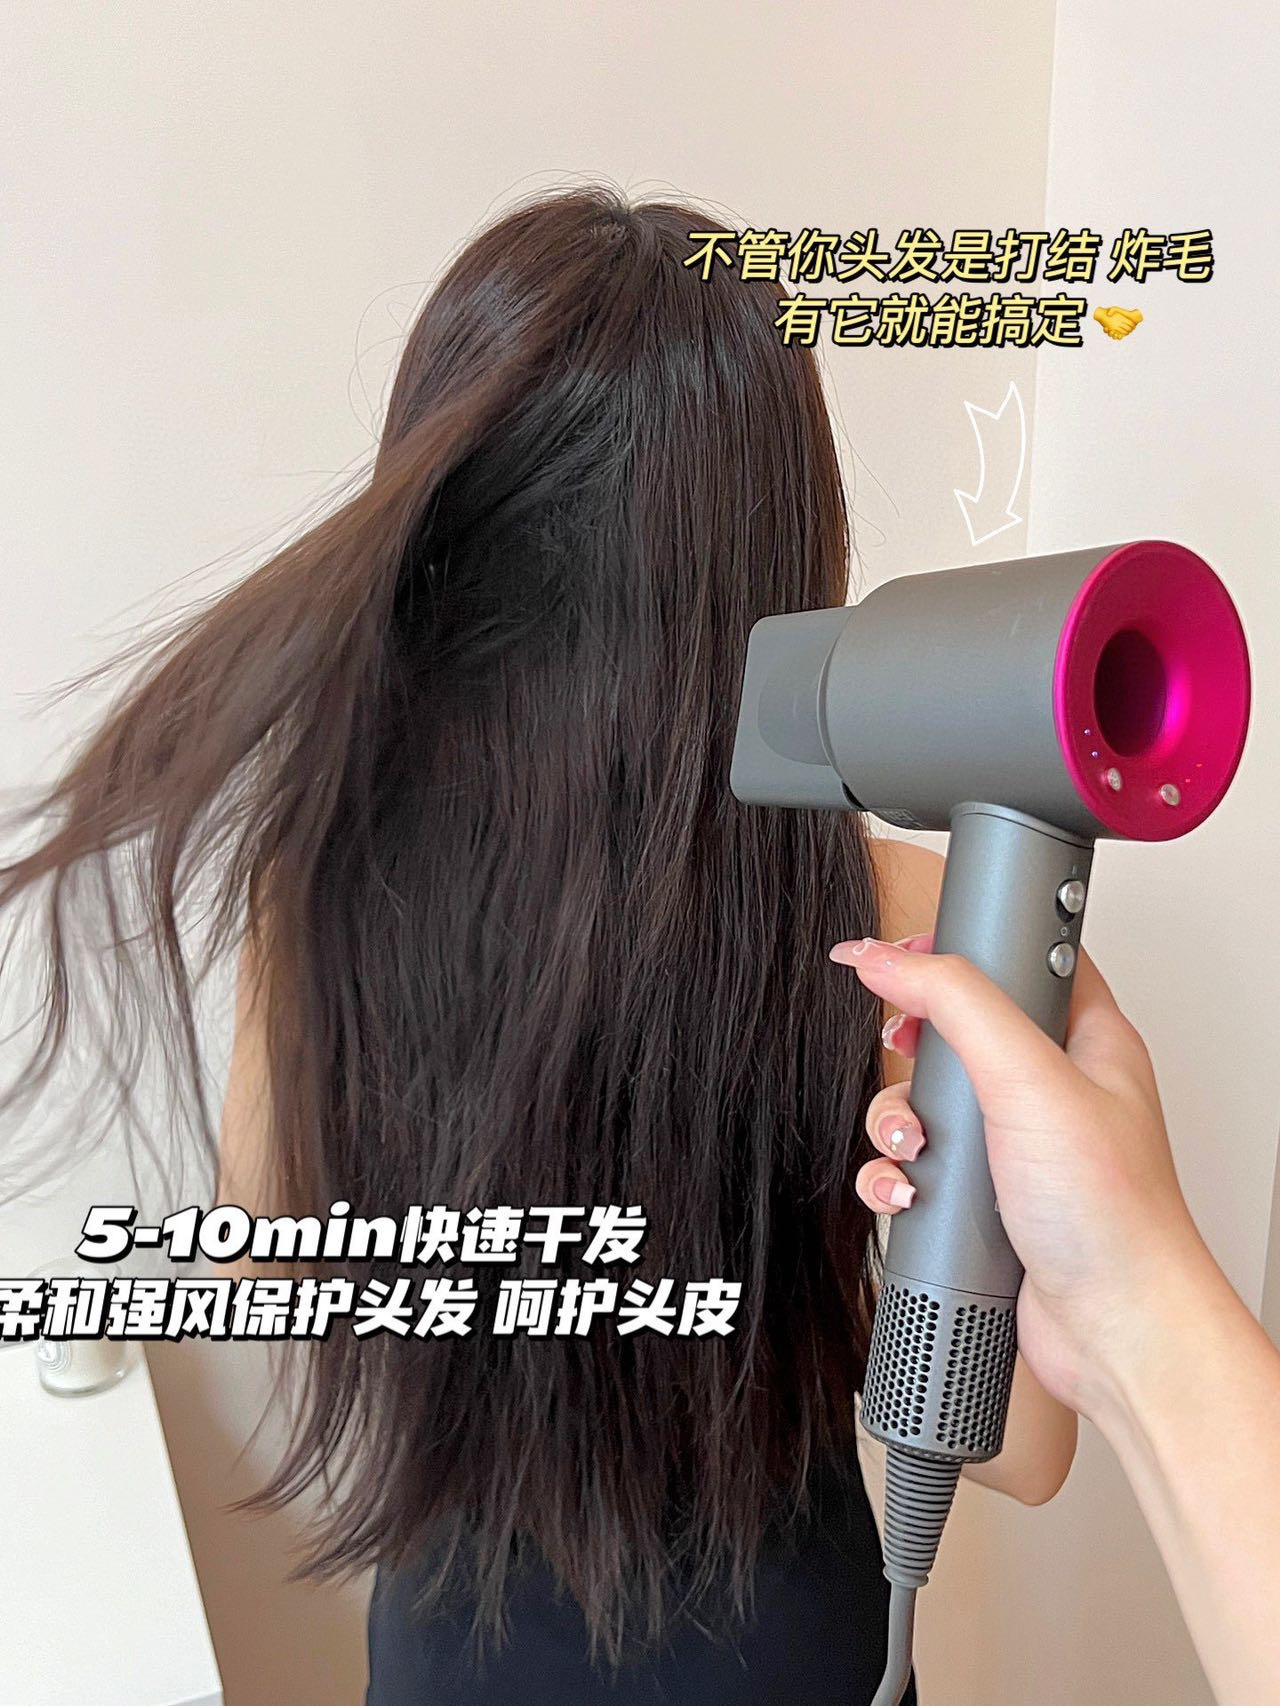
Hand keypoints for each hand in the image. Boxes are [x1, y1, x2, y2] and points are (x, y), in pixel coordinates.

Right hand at [833, 935, 1206, 1419]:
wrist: (1113, 1331)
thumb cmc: (1113, 1214)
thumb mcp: (1029, 1079)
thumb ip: (957, 1003)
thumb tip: (888, 958)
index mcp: (1087, 1040)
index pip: (1022, 960)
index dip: (964, 949)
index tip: (908, 951)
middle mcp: (1052, 1090)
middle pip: (957, 1031)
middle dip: (914, 1049)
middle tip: (904, 1048)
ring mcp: (1016, 1148)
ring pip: (925, 1104)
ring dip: (896, 1122)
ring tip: (913, 1145)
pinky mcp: (984, 1201)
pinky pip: (915, 1167)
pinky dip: (895, 1176)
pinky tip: (908, 1191)